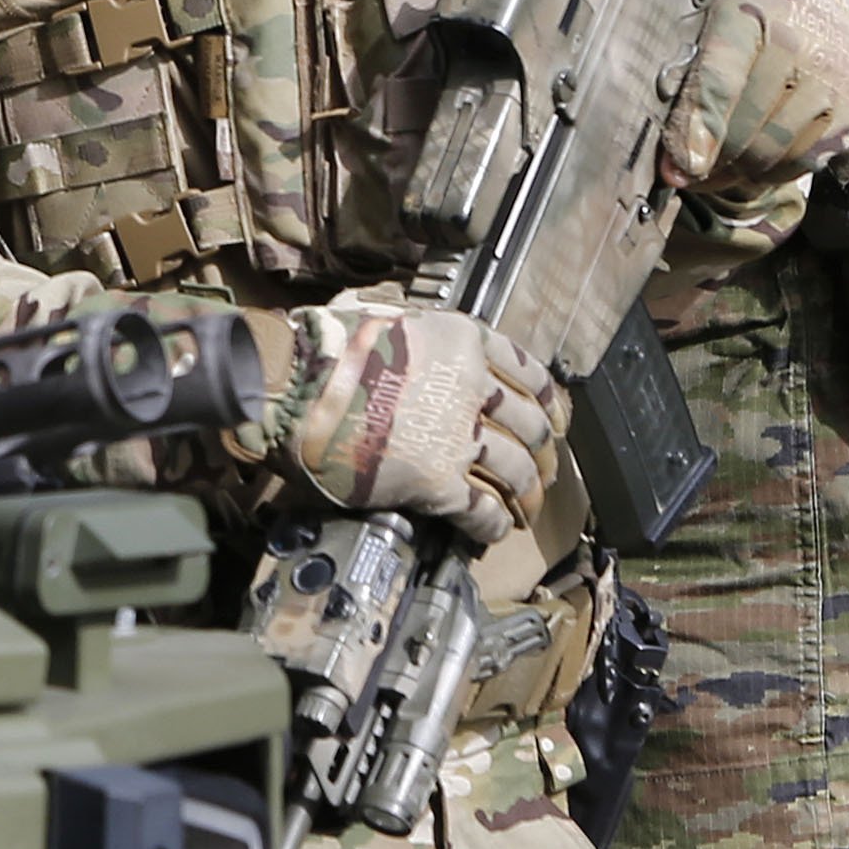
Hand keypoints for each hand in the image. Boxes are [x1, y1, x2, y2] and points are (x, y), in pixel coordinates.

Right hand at [275, 296, 562, 550]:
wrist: (292, 385)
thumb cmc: (323, 350)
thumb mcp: (384, 318)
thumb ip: (418, 337)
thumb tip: (418, 353)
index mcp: (463, 342)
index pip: (529, 371)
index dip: (549, 400)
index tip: (556, 417)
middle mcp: (472, 388)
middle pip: (530, 426)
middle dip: (543, 454)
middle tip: (543, 470)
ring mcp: (459, 437)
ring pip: (515, 471)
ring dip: (525, 493)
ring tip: (524, 508)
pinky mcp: (439, 482)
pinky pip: (481, 509)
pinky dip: (492, 524)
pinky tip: (492, 530)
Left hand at [663, 0, 848, 196]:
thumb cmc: (756, 7)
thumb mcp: (716, 19)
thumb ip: (695, 74)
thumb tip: (677, 145)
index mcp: (756, 16)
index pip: (721, 80)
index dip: (698, 128)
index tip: (677, 168)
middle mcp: (803, 51)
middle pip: (747, 128)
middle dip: (709, 160)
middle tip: (679, 175)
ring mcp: (832, 85)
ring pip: (775, 152)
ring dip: (736, 172)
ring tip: (707, 175)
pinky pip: (804, 160)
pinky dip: (770, 172)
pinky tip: (745, 167)